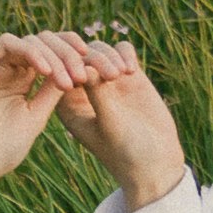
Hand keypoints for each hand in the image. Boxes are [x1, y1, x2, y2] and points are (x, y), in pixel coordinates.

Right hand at [0, 31, 109, 212]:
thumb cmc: (1, 151)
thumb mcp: (37, 117)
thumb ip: (52, 92)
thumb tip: (78, 69)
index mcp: (21, 80)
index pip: (53, 54)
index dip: (76, 56)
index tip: (98, 70)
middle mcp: (7, 68)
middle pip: (45, 42)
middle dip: (70, 54)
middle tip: (85, 72)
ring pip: (30, 40)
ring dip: (54, 54)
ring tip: (69, 77)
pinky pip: (8, 43)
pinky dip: (31, 52)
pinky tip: (47, 71)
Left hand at [51, 39, 191, 208]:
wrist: (155, 162)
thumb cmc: (127, 152)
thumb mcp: (110, 124)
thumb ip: (98, 95)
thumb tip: (86, 65)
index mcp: (67, 104)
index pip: (56, 72)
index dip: (64, 66)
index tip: (80, 77)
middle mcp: (83, 90)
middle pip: (77, 56)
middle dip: (93, 60)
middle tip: (113, 76)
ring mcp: (105, 81)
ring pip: (98, 50)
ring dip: (110, 57)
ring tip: (124, 75)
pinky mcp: (127, 76)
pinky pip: (121, 51)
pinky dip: (125, 54)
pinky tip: (131, 70)